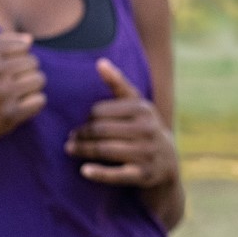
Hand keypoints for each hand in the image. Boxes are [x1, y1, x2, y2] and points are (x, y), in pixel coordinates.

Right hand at [0, 32, 46, 148]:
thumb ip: (0, 43)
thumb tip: (29, 39)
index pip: (23, 46)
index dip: (18, 56)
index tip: (7, 68)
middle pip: (33, 62)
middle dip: (25, 71)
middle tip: (11, 82)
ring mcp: (3, 93)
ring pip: (39, 79)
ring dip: (31, 87)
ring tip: (16, 93)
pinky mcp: (11, 113)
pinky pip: (40, 100)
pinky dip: (33, 103)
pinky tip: (19, 105)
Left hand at [65, 58, 176, 187]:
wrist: (167, 162)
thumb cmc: (144, 128)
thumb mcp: (136, 105)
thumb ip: (118, 84)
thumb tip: (100, 62)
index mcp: (143, 109)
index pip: (101, 111)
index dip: (87, 118)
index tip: (81, 123)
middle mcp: (148, 129)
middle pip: (101, 130)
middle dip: (81, 134)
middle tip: (70, 139)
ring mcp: (147, 153)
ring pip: (105, 150)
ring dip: (83, 150)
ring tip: (71, 149)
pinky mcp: (144, 174)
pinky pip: (117, 174)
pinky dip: (99, 173)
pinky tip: (84, 170)